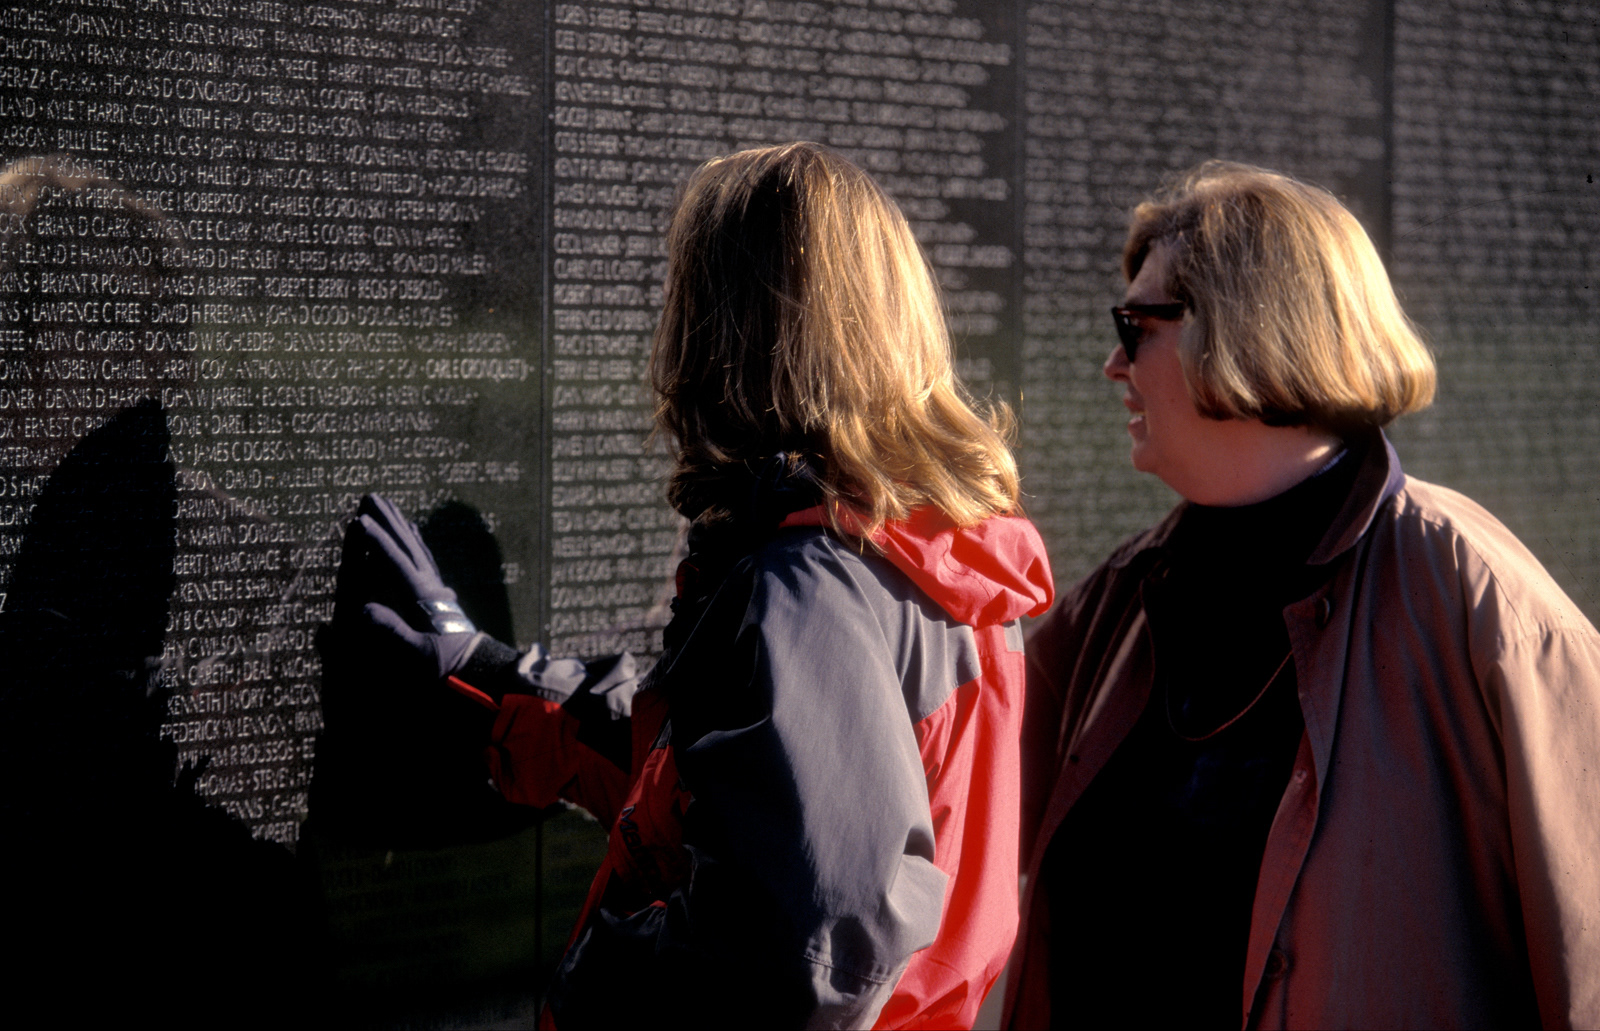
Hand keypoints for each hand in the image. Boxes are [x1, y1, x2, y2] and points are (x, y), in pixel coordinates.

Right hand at [345, 494, 484, 680]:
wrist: (477, 672)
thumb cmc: (446, 666)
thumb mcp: (417, 655)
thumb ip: (393, 631)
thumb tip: (363, 609)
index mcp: (424, 597)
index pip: (396, 561)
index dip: (377, 540)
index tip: (358, 520)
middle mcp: (432, 586)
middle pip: (408, 545)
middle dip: (388, 520)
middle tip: (370, 496)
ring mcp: (438, 589)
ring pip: (417, 547)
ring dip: (401, 525)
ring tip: (389, 505)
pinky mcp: (440, 595)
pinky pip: (425, 559)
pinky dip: (416, 542)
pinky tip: (413, 532)